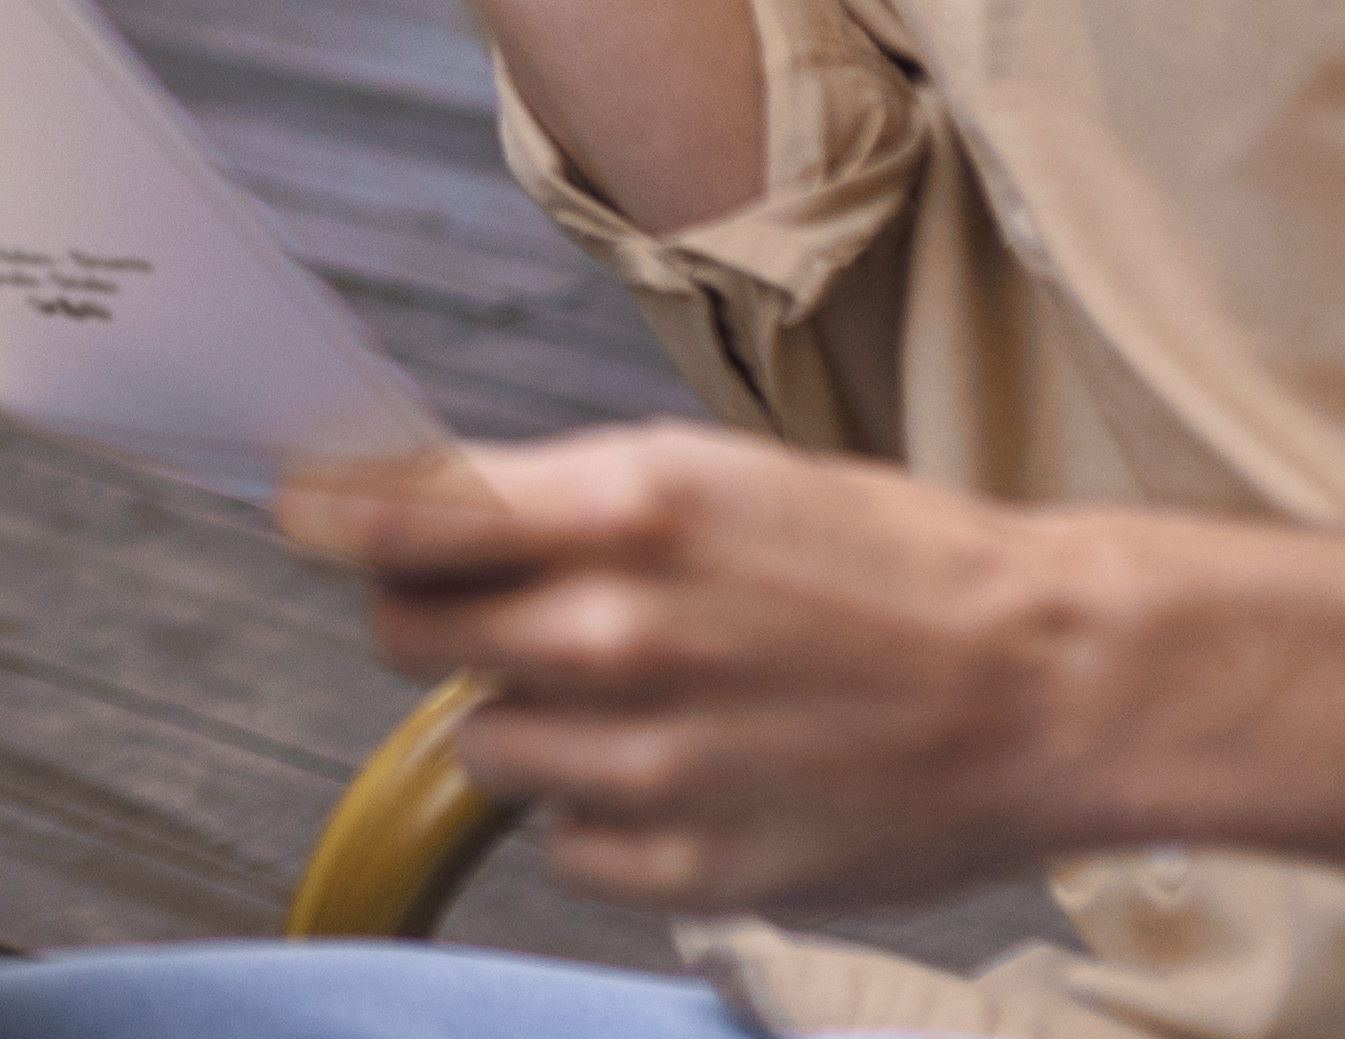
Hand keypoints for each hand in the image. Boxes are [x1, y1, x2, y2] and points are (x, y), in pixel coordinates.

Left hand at [284, 426, 1084, 914]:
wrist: (1047, 684)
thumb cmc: (886, 562)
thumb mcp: (714, 474)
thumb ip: (556, 501)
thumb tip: (402, 506)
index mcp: (633, 508)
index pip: (399, 518)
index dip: (325, 513)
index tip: (298, 508)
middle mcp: (625, 636)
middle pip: (406, 632)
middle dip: (432, 610)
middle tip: (502, 602)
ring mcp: (654, 764)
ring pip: (478, 743)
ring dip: (524, 714)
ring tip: (636, 689)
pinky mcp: (689, 869)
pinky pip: (560, 841)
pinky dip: (594, 809)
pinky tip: (682, 767)